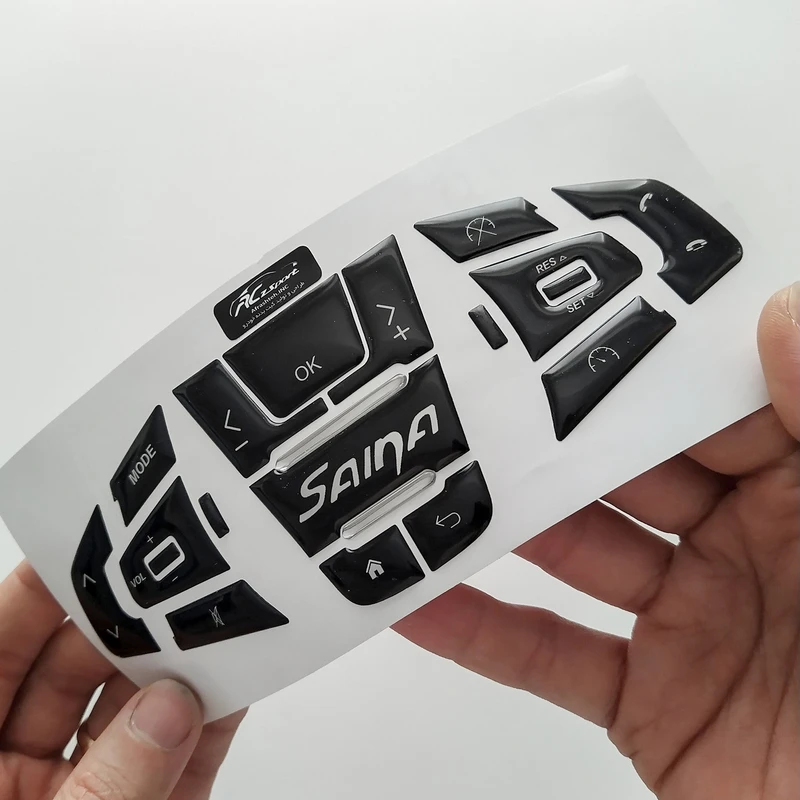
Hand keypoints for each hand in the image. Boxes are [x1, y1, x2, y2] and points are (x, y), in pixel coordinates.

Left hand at [0, 565, 244, 799]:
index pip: (0, 657)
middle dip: (124, 625)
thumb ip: (107, 785)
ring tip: (213, 623)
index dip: (32, 598)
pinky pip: (186, 760)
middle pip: (74, 674)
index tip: (82, 548)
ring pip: (137, 711)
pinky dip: (213, 725)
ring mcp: (96, 791)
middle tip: (168, 584)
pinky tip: (236, 687)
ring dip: (176, 671)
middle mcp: (26, 774)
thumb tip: (169, 711)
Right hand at [395, 283, 799, 798]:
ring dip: (502, 524)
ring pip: (573, 556)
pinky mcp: (647, 702)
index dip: (640, 369)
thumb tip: (784, 314)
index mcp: (798, 496)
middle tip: (474, 389)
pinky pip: (549, 659)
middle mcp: (738, 551)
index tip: (566, 323)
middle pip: (623, 475)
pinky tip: (421, 600)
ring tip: (434, 476)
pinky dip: (480, 634)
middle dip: (552, 436)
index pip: (703, 410)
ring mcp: (685, 625)